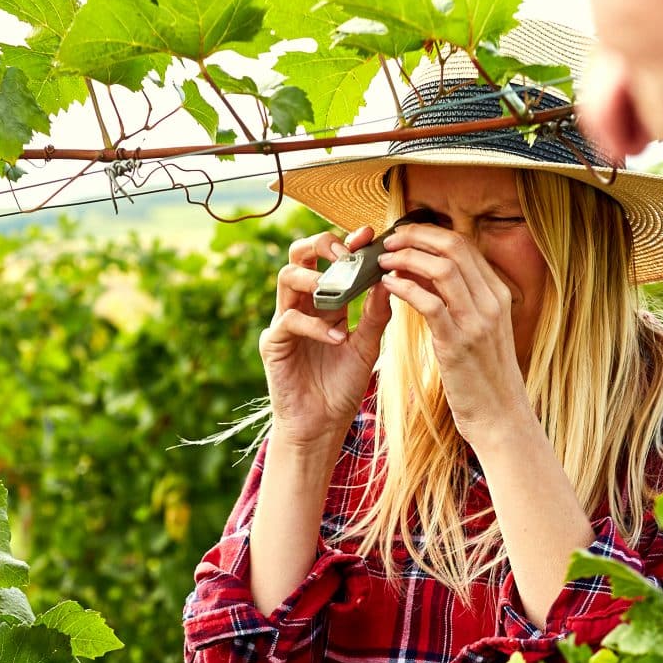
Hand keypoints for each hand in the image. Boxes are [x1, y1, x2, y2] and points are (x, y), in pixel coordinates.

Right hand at [259, 227, 390, 454]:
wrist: (322, 427)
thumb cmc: (342, 387)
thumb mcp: (368, 347)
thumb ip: (376, 315)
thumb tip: (388, 279)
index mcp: (326, 303)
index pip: (329, 260)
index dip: (346, 242)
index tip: (369, 234)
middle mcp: (302, 306)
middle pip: (298, 255)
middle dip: (321, 245)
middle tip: (345, 253)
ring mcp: (284, 322)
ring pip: (287, 278)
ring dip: (314, 279)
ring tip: (337, 291)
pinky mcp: (274, 344)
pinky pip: (289, 320)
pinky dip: (316, 325)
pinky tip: (338, 337)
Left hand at [377, 224, 531, 445]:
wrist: (501, 417)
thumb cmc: (485, 376)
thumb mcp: (481, 330)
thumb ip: (461, 300)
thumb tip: (425, 273)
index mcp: (498, 295)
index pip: (465, 245)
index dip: (430, 233)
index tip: (405, 235)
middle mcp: (492, 302)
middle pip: (454, 247)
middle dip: (416, 237)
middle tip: (389, 240)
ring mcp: (477, 322)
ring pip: (441, 268)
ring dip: (407, 258)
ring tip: (383, 261)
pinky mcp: (458, 344)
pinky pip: (429, 303)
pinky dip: (404, 288)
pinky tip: (387, 286)